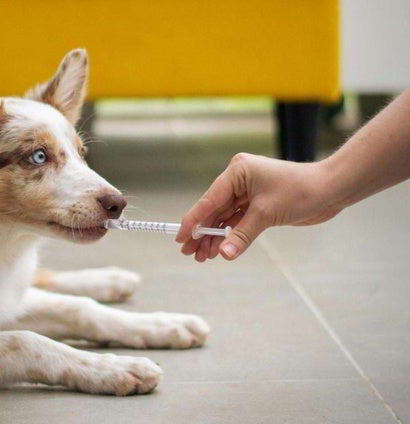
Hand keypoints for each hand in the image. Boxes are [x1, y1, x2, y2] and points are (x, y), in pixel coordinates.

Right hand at [175, 153, 339, 261]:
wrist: (331, 190)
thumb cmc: (301, 191)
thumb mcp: (266, 213)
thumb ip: (242, 235)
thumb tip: (224, 254)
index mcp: (237, 171)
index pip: (209, 200)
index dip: (193, 221)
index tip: (180, 238)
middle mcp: (239, 179)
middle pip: (213, 210)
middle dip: (203, 233)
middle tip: (189, 253)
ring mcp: (248, 191)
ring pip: (224, 218)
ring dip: (215, 237)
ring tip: (203, 257)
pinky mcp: (257, 203)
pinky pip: (237, 221)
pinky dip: (230, 235)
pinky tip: (220, 249)